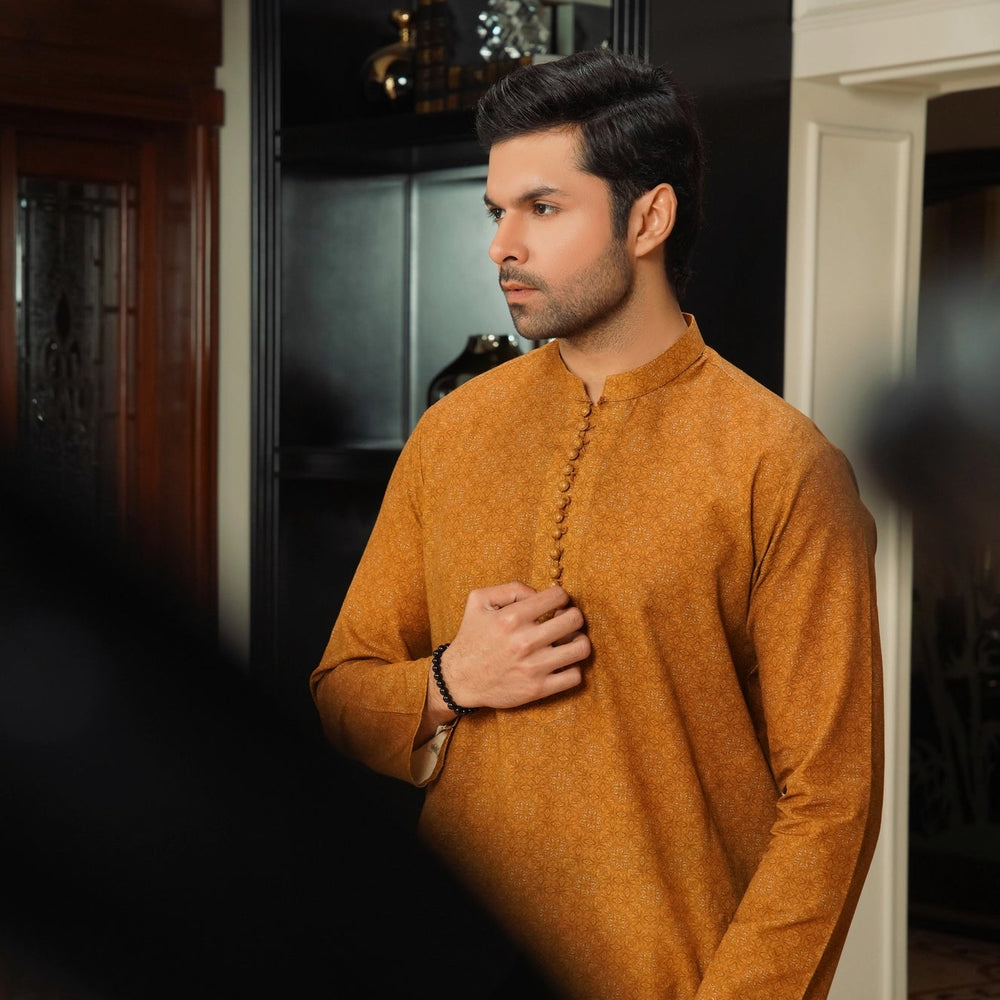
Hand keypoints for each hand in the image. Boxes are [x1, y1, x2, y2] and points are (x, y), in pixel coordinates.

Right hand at [439, 582, 590, 710]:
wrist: (459, 679)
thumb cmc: (471, 636)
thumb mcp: (479, 601)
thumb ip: (510, 589)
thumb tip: (539, 593)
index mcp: (512, 618)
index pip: (558, 596)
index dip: (560, 597)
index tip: (554, 605)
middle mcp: (524, 642)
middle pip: (575, 619)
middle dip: (573, 616)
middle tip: (564, 621)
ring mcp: (533, 667)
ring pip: (581, 648)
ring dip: (579, 641)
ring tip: (568, 642)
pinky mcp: (537, 689)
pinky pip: (574, 676)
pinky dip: (572, 667)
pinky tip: (561, 663)